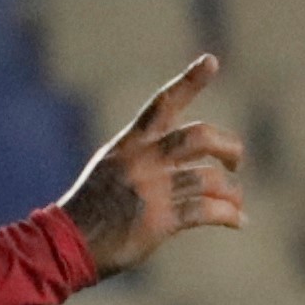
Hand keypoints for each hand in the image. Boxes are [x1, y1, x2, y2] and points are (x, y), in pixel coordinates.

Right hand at [58, 56, 249, 280]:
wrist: (66, 244)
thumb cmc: (88, 210)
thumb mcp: (109, 170)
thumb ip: (141, 159)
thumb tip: (179, 160)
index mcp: (129, 144)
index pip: (162, 104)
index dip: (189, 81)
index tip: (211, 60)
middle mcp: (143, 161)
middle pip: (199, 137)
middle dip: (228, 146)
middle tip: (235, 162)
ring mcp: (152, 190)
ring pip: (208, 178)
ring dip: (231, 191)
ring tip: (237, 203)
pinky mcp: (160, 221)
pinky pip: (206, 211)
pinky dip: (228, 215)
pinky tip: (238, 220)